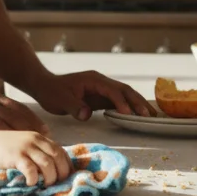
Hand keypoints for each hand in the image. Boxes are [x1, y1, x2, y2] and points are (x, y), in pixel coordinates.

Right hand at [0, 131, 71, 186]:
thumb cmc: (4, 146)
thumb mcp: (24, 143)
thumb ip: (38, 150)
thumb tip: (52, 166)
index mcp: (40, 137)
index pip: (61, 150)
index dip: (67, 165)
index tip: (67, 176)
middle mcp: (35, 140)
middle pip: (58, 157)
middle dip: (62, 173)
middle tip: (58, 184)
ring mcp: (26, 148)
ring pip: (47, 164)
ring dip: (50, 177)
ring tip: (46, 185)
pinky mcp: (16, 156)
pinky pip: (31, 169)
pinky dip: (34, 179)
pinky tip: (31, 183)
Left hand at [26, 70, 153, 119]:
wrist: (45, 86)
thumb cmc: (51, 91)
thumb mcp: (60, 100)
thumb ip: (74, 107)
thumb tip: (86, 115)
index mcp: (93, 80)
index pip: (112, 91)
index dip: (121, 102)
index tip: (128, 113)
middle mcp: (101, 82)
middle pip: (124, 90)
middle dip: (137, 102)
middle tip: (149, 115)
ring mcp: (102, 88)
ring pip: (125, 95)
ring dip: (138, 104)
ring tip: (151, 115)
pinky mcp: (101, 96)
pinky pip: (119, 101)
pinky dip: (129, 108)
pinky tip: (138, 115)